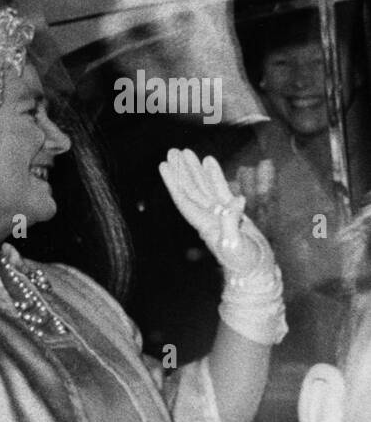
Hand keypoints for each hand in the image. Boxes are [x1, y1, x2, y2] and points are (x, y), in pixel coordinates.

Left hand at [158, 149, 274, 277]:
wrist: (256, 271)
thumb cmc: (244, 263)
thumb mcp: (236, 247)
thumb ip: (231, 225)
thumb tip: (234, 203)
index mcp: (204, 223)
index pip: (184, 198)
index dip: (173, 181)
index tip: (164, 165)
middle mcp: (207, 216)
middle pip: (190, 188)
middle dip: (181, 170)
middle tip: (173, 150)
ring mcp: (218, 213)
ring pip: (203, 186)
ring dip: (194, 169)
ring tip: (187, 152)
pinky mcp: (232, 212)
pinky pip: (220, 189)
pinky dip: (214, 175)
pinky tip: (209, 161)